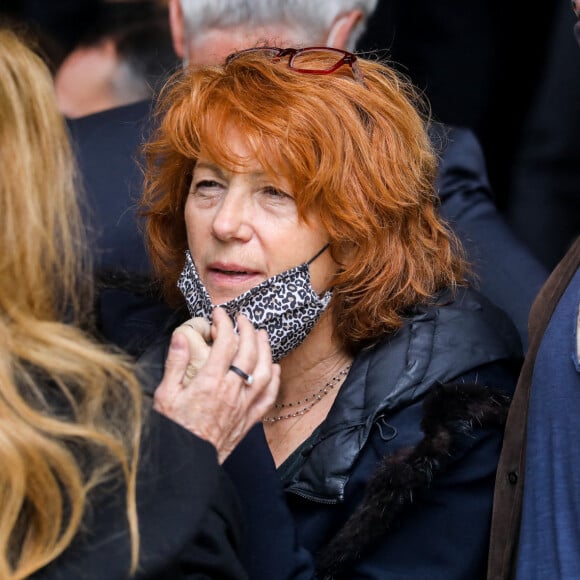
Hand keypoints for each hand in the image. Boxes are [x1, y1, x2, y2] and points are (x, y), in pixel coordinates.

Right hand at [154, 308, 279, 462]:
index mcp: (209, 382)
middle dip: (247, 330)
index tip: (219, 314)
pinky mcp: (249, 420)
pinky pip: (268, 397)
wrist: (185, 462)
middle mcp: (231, 392)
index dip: (224, 323)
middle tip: (242, 318)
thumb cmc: (172, 428)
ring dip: (265, 350)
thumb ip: (175, 363)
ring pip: (263, 372)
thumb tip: (181, 337)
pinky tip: (273, 368)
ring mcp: (243, 406)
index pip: (225, 343)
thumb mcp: (164, 394)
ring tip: (262, 334)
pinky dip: (274, 380)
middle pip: (248, 352)